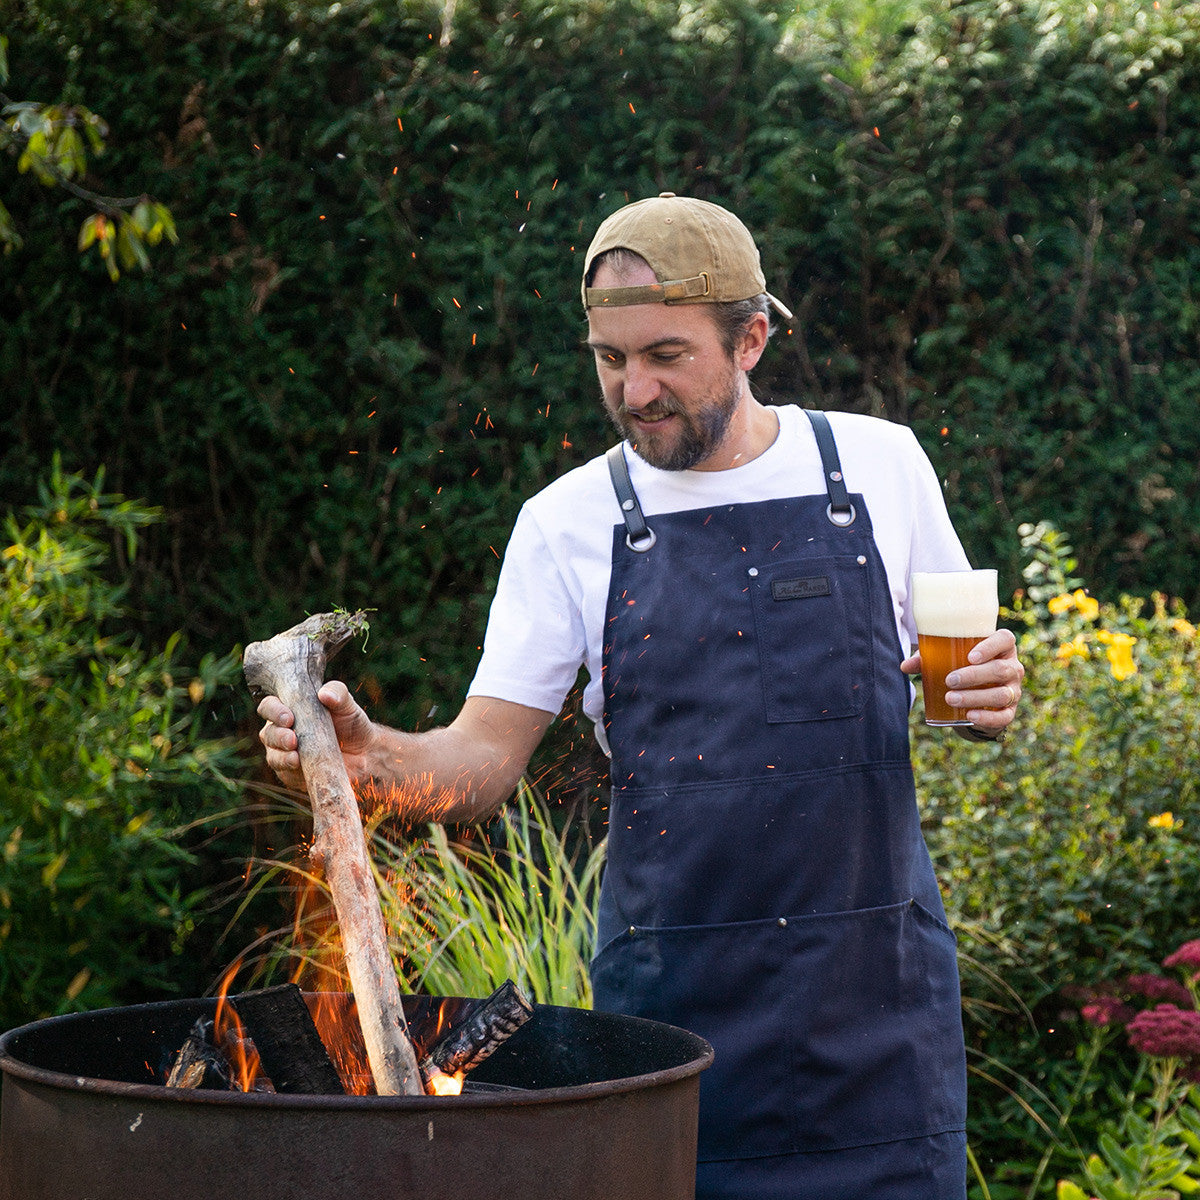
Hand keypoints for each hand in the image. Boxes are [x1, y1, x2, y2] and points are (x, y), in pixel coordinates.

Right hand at [257, 680, 376, 790]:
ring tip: (295, 754)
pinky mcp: (291, 773)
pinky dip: (287, 767)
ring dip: (280, 754)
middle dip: (277, 735)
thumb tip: (324, 694)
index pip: (270, 706)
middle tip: (292, 738)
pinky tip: (297, 763)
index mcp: (290, 709)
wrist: (365, 755)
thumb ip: (338, 693)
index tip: (288, 717)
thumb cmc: (352, 724)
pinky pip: (282, 771)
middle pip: (267, 732)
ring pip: (272, 753)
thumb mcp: (348, 705)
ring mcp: (285, 753)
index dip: (273, 710)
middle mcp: (283, 730)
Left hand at [900, 628, 1023, 733]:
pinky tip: (970, 716)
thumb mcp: (948, 660)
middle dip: (974, 676)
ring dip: (975, 697)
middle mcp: (1012, 668)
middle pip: (1001, 669)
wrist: (978, 698)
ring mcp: (1013, 690)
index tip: (970, 656)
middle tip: (949, 680)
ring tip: (950, 698)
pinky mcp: (1009, 711)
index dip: (991, 646)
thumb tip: (905, 666)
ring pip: (1002, 694)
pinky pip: (1003, 716)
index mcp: (1001, 648)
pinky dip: (986, 717)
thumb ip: (929, 659)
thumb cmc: (963, 668)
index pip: (1005, 639)